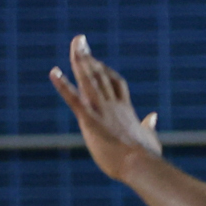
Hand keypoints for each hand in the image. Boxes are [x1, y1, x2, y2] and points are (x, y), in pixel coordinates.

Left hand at [49, 36, 164, 182]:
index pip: (115, 83)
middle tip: (80, 40)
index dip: (105, 69)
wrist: (140, 164)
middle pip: (100, 74)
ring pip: (89, 79)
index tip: (96, 60)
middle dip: (88, 57)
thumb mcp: (149, 137)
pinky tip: (53, 72)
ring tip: (75, 44)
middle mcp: (113, 105)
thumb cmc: (146, 156)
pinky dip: (62, 84)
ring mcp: (101, 110)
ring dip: (80, 61)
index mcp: (125, 109)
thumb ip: (148, 125)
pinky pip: (73, 98)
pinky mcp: (89, 119)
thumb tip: (152, 116)